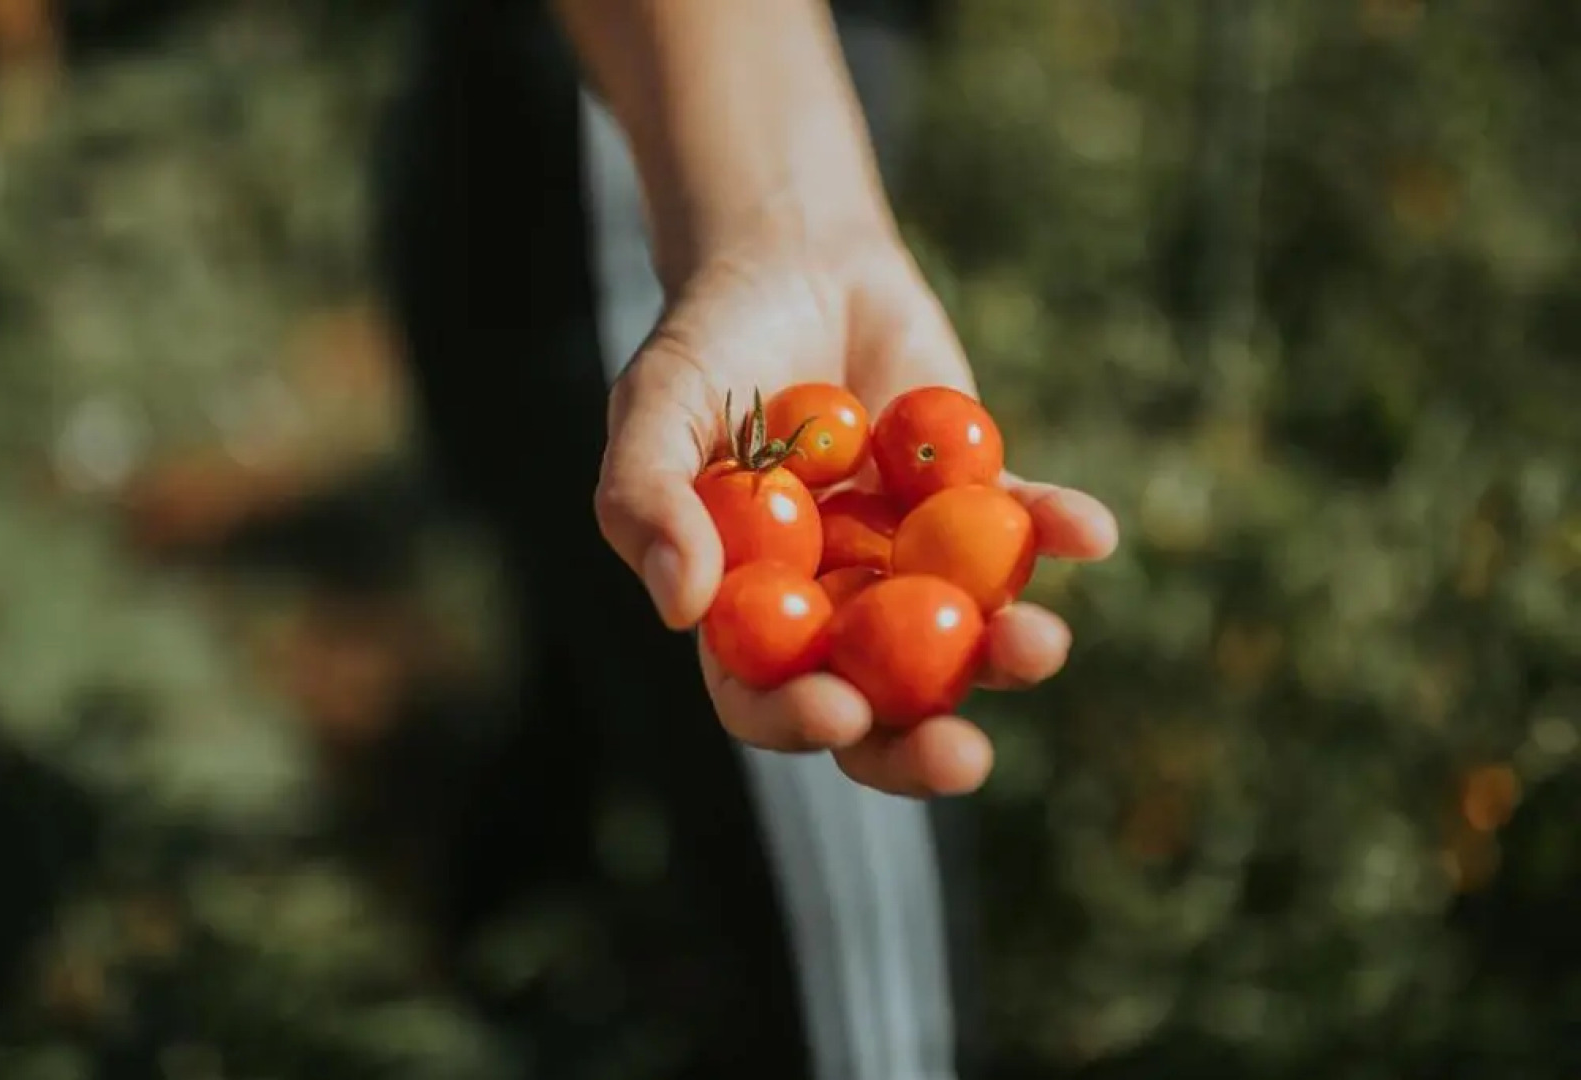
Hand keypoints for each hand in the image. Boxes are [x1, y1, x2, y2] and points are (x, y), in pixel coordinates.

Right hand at [594, 221, 1117, 797]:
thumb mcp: (656, 411)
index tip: (839, 714)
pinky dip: (1057, 529)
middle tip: (963, 755)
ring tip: (1041, 644)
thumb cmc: (707, 345)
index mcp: (749, 611)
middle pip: (877, 702)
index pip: (764, 696)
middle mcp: (835, 606)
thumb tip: (681, 608)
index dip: (797, 721)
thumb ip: (647, 503)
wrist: (792, 261)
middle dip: (922, 743)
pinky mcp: (977, 502)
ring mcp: (912, 562)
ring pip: (965, 635)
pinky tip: (1090, 530)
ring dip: (1010, 652)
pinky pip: (1022, 529)